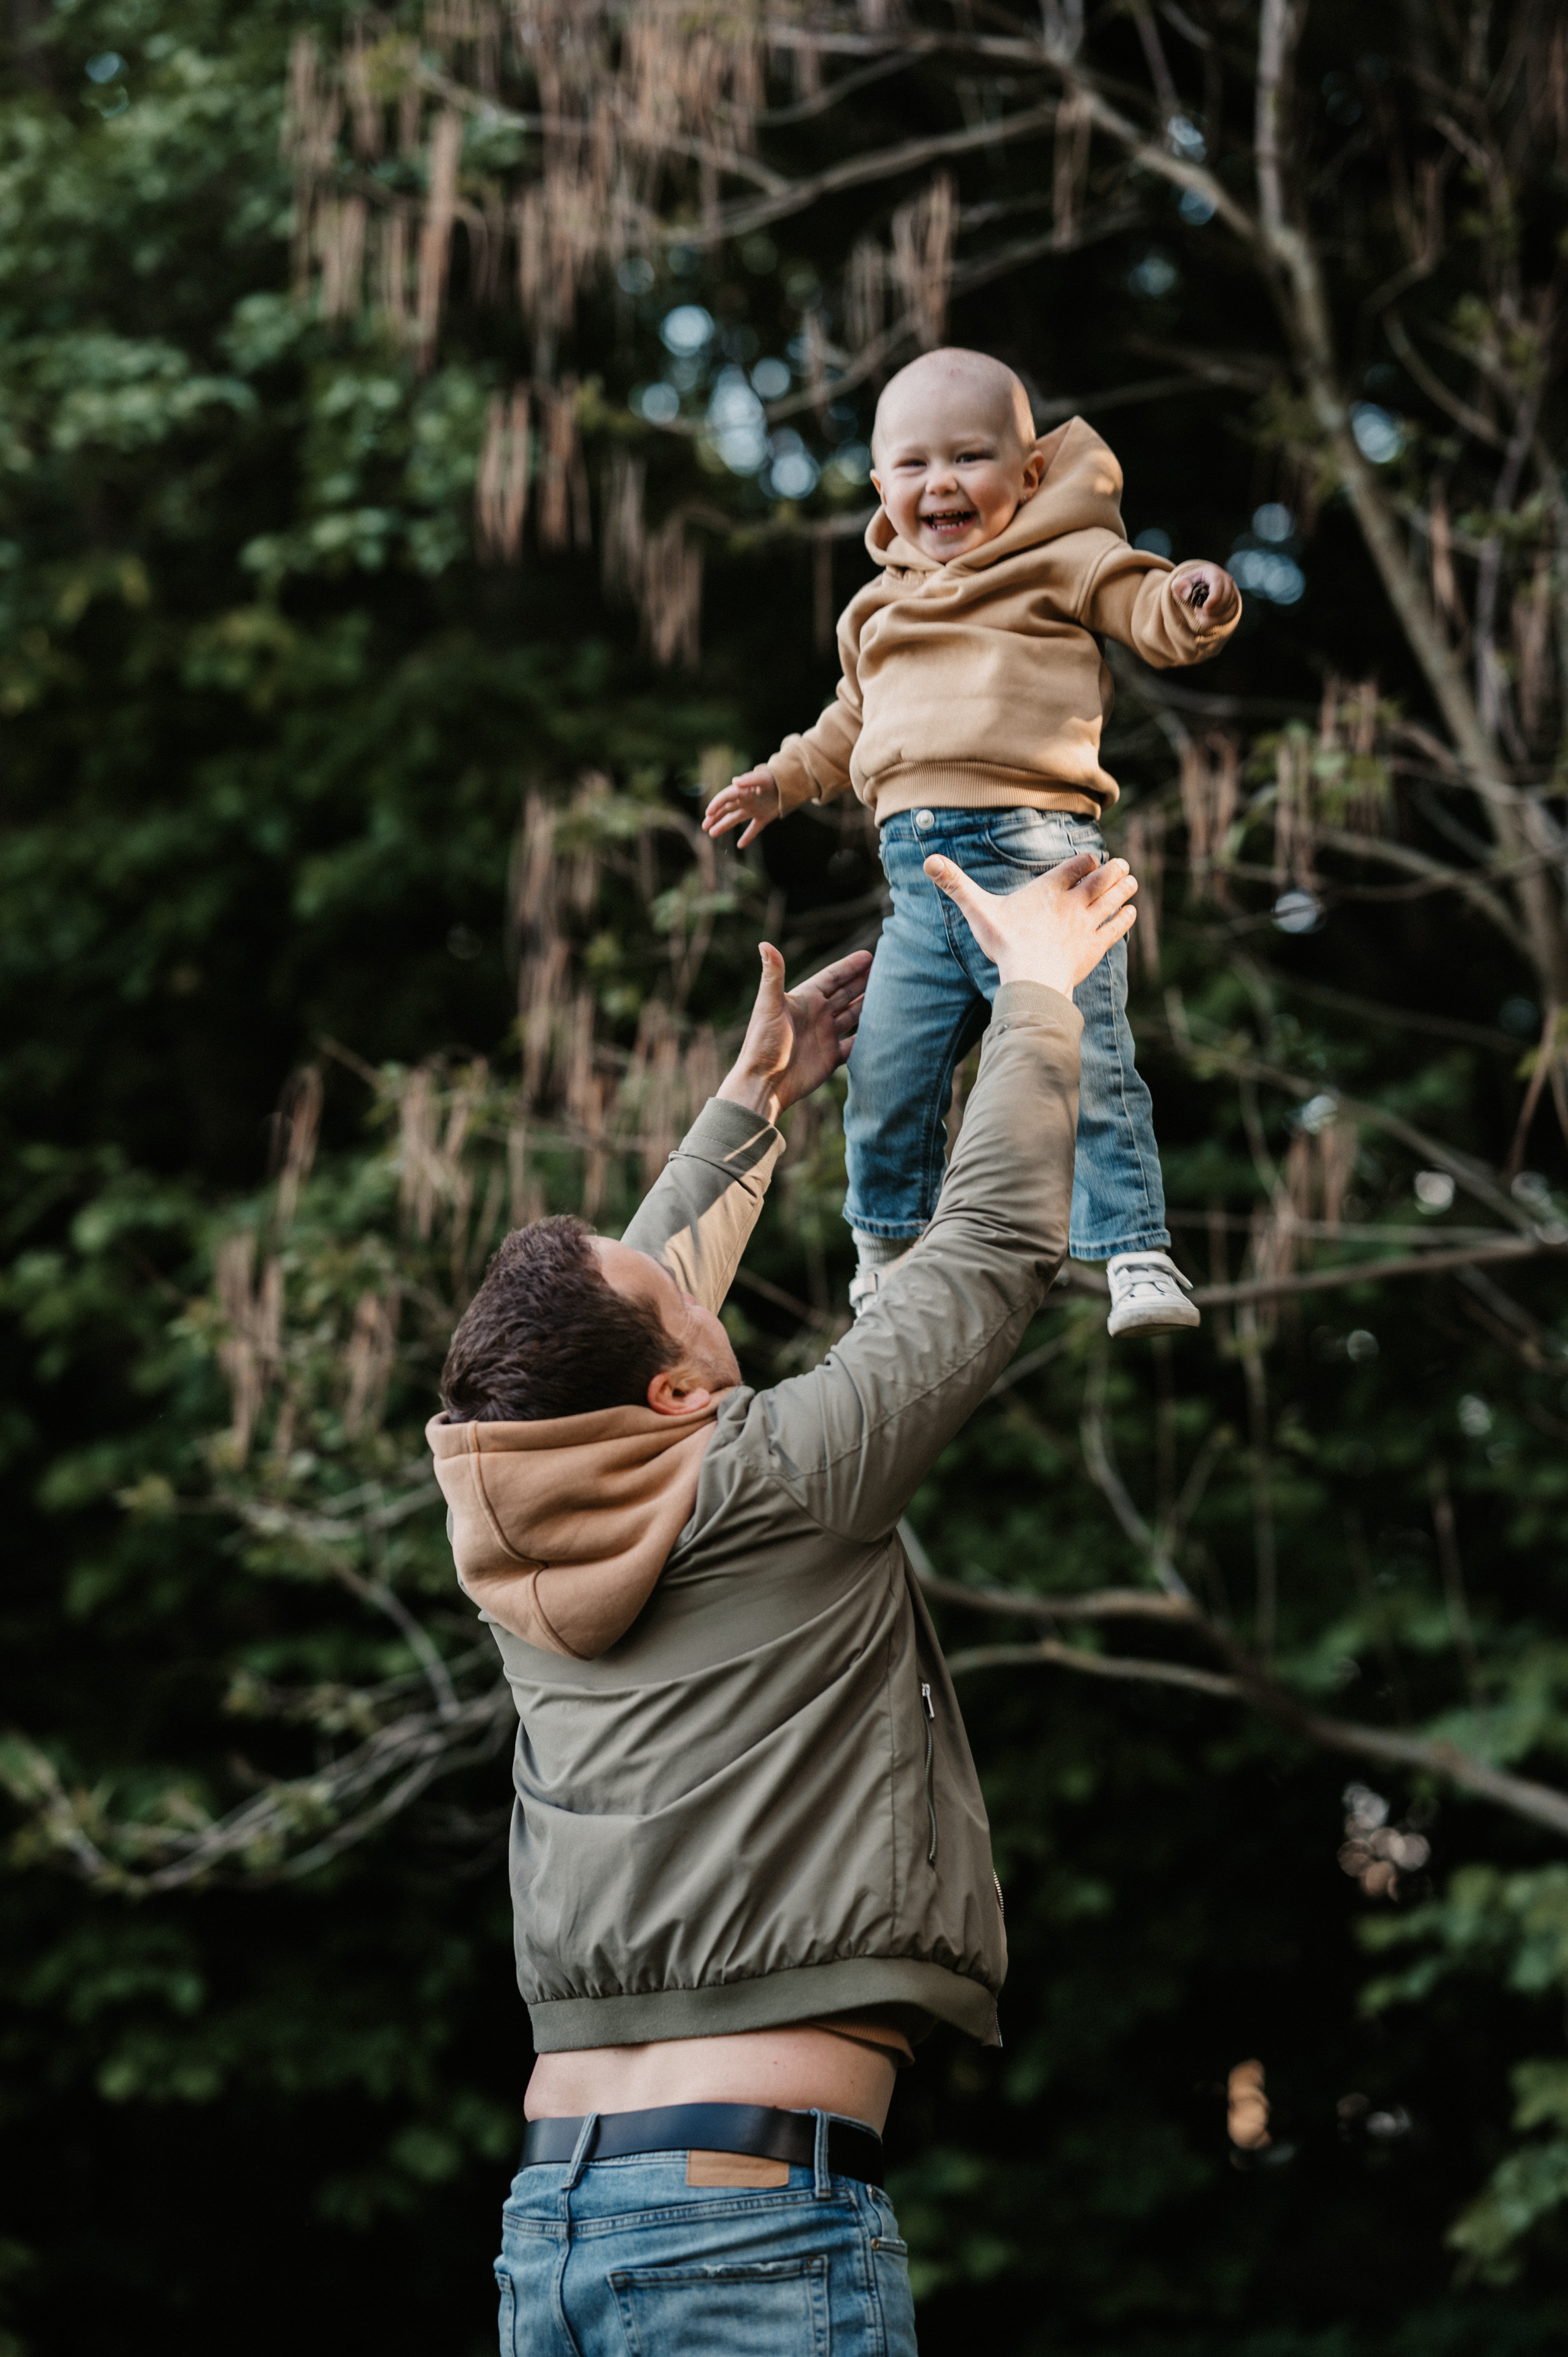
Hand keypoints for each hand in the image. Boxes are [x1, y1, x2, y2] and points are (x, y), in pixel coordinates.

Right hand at [703, 766, 780, 849]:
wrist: (792, 783)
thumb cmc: (776, 778)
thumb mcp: (763, 777)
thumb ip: (750, 780)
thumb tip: (734, 781)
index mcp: (743, 790)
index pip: (725, 798)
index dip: (716, 804)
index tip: (708, 814)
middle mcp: (746, 800)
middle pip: (726, 809)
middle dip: (714, 818)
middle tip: (705, 827)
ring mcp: (754, 809)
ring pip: (735, 819)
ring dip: (723, 826)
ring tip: (712, 834)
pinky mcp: (764, 817)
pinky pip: (753, 829)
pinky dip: (747, 837)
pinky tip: (740, 845)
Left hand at [717, 944, 872, 1124]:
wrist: (765, 1084)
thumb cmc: (763, 1044)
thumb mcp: (769, 1006)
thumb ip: (773, 975)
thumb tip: (765, 944)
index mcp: (804, 1000)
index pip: (831, 977)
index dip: (849, 967)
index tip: (869, 955)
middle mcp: (817, 1015)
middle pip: (846, 993)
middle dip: (864, 981)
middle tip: (888, 970)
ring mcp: (825, 1036)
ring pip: (853, 1015)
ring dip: (869, 1005)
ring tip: (891, 994)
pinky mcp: (832, 1057)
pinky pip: (855, 1043)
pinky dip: (868, 1036)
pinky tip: (885, 1028)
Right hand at [922, 849, 1136, 995]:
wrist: (1030, 980)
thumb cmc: (1005, 944)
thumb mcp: (978, 910)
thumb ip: (956, 885)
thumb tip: (927, 860)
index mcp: (1051, 888)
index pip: (1079, 864)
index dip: (1088, 861)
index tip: (1091, 861)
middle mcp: (1075, 902)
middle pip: (1104, 877)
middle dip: (1115, 870)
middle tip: (1122, 866)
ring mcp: (1087, 924)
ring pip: (1115, 899)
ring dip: (1125, 889)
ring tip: (1131, 882)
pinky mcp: (1096, 947)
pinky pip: (1117, 927)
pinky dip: (1126, 917)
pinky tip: (1130, 912)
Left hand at [1175, 562, 1240, 626]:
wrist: (1198, 586)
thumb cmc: (1189, 584)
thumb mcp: (1180, 582)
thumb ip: (1179, 585)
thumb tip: (1187, 593)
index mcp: (1214, 573)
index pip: (1218, 587)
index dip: (1213, 600)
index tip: (1204, 608)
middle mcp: (1226, 581)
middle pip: (1225, 599)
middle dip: (1210, 610)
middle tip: (1196, 610)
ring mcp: (1232, 592)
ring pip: (1227, 608)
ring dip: (1211, 616)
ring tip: (1198, 613)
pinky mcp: (1233, 603)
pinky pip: (1228, 615)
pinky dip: (1215, 621)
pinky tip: (1204, 619)